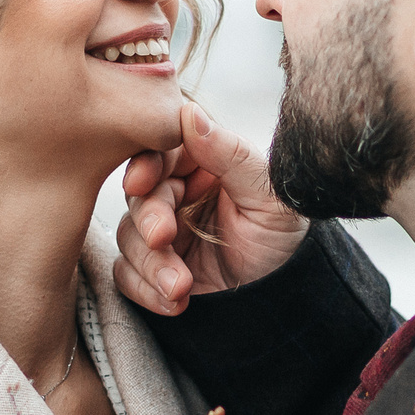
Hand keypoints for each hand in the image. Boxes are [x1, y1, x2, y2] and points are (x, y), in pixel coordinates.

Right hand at [116, 100, 306, 315]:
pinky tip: (172, 301)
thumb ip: (231, 155)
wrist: (287, 299)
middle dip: (149, 220)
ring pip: (129, 237)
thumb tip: (190, 113)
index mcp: (204, 166)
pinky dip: (143, 289)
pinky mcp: (154, 270)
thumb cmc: (285, 241)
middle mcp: (179, 196)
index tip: (142, 182)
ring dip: (150, 263)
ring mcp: (164, 234)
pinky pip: (127, 274)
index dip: (146, 166)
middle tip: (163, 238)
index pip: (162, 154)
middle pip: (140, 196)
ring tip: (179, 286)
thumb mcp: (269, 198)